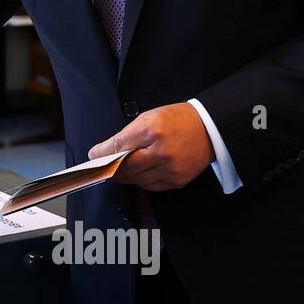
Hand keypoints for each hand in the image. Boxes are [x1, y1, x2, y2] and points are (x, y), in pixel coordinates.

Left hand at [88, 102, 213, 190]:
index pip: (118, 146)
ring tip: (121, 168)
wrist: (210, 130)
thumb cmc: (177, 121)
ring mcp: (170, 169)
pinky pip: (150, 186)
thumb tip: (104, 150)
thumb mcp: (148, 117)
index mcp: (152, 130)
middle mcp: (161, 152)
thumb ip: (126, 135)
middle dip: (110, 168)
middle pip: (125, 168)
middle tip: (104, 165)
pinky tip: (140, 172)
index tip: (94, 155)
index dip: (102, 153)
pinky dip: (140, 180)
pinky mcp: (176, 181)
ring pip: (135, 180)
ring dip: (124, 175)